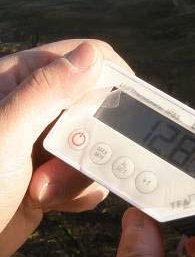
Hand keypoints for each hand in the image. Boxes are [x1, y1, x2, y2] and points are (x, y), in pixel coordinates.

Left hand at [0, 39, 131, 256]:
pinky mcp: (48, 176)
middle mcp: (31, 108)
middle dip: (92, 140)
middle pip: (95, 107)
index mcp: (16, 81)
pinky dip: (79, 193)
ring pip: (96, 145)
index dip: (108, 81)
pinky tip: (48, 202)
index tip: (122, 112)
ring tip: (41, 190)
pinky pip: (88, 176)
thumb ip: (48, 91)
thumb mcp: (6, 135)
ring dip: (79, 174)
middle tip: (68, 161)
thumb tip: (92, 54)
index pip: (80, 58)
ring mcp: (39, 144)